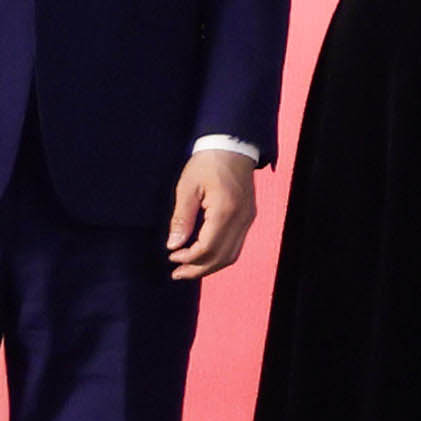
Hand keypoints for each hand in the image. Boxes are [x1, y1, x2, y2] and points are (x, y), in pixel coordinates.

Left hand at [165, 153, 258, 278]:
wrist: (233, 146)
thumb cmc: (207, 164)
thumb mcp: (187, 188)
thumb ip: (181, 219)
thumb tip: (173, 245)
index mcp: (225, 211)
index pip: (207, 248)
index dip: (188, 258)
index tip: (171, 256)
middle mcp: (241, 219)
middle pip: (222, 257)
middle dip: (198, 269)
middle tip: (177, 273)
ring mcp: (248, 219)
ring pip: (232, 255)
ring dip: (210, 266)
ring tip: (189, 268)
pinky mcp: (249, 217)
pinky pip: (236, 245)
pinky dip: (219, 255)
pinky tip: (204, 254)